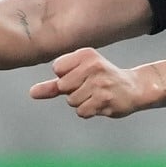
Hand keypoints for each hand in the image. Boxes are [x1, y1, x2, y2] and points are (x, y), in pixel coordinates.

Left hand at [29, 47, 145, 118]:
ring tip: (97, 95)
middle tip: (90, 87)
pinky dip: (88, 111)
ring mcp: (99, 83)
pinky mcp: (105, 99)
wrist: (134, 88)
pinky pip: (81, 111)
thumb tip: (32, 92)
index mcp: (86, 54)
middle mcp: (93, 65)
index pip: (57, 68)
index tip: (81, 76)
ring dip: (82, 103)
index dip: (65, 77)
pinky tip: (100, 104)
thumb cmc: (103, 80)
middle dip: (72, 92)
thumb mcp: (79, 75)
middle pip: (63, 86)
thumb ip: (54, 85)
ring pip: (72, 101)